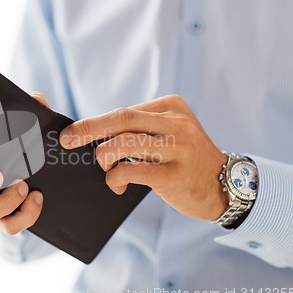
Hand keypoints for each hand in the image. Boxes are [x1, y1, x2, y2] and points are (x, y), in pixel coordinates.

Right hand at [0, 92, 48, 234]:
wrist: (33, 164)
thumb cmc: (13, 139)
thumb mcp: (17, 121)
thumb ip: (22, 108)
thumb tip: (34, 99)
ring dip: (2, 203)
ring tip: (22, 183)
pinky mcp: (4, 219)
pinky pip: (8, 227)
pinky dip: (24, 215)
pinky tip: (36, 195)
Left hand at [59, 94, 227, 219]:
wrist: (225, 184)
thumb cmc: (186, 159)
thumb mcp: (169, 132)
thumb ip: (140, 130)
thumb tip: (95, 135)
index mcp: (171, 107)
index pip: (124, 111)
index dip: (95, 122)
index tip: (72, 131)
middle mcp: (176, 123)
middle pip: (122, 119)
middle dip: (88, 129)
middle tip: (67, 140)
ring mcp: (179, 147)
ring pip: (125, 143)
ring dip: (105, 157)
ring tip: (105, 168)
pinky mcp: (176, 174)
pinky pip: (134, 171)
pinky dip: (116, 177)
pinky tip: (117, 185)